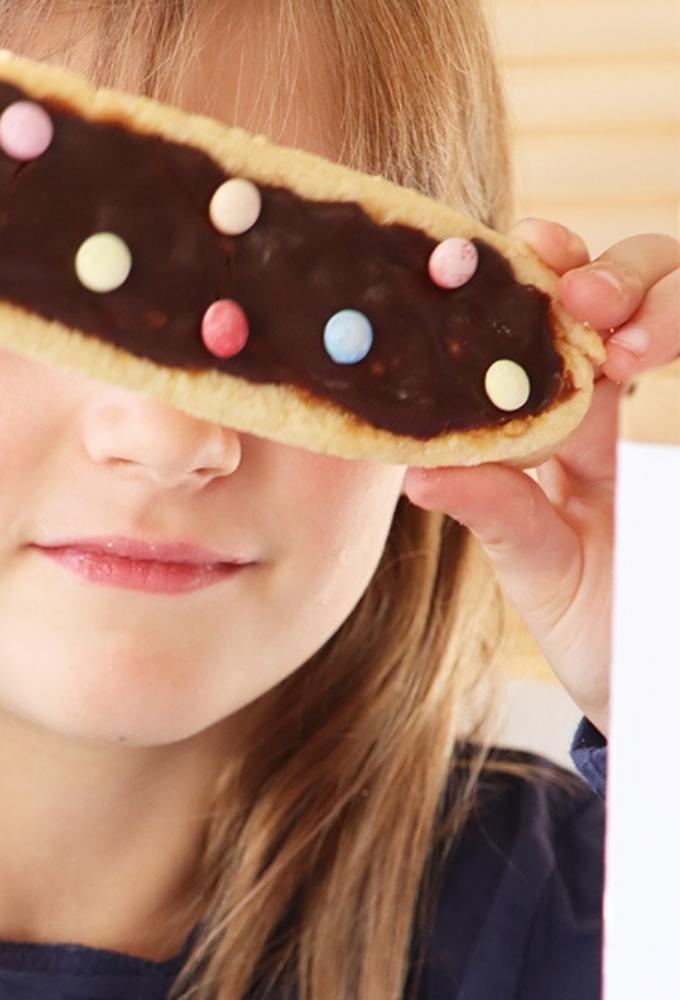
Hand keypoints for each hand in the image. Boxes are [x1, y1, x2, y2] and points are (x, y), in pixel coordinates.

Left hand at [403, 220, 678, 737]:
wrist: (663, 685)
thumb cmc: (597, 626)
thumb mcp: (537, 568)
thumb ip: (496, 512)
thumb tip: (414, 471)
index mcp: (559, 430)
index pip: (551, 328)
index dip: (545, 275)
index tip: (527, 249)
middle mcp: (621, 415)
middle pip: (632, 296)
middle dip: (615, 276)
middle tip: (584, 301)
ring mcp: (672, 429)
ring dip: (666, 306)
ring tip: (630, 347)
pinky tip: (658, 350)